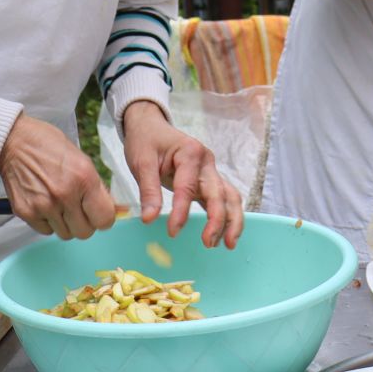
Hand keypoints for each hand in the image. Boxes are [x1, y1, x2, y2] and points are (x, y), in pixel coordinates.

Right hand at [0, 112, 116, 239]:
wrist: (14, 142)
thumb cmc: (48, 146)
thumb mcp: (82, 160)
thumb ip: (96, 187)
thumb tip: (114, 209)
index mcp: (84, 178)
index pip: (104, 219)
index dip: (103, 218)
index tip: (98, 213)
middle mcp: (65, 194)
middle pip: (84, 232)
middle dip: (84, 222)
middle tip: (78, 209)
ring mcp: (44, 205)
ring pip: (65, 234)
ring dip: (65, 223)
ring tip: (58, 203)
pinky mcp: (27, 212)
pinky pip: (45, 230)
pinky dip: (47, 222)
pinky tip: (44, 203)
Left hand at [120, 101, 243, 249]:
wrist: (150, 126)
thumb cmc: (146, 141)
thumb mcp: (141, 161)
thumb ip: (148, 190)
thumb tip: (150, 219)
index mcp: (190, 152)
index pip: (188, 187)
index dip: (181, 211)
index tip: (172, 232)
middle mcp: (207, 162)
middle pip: (220, 192)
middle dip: (218, 220)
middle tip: (208, 243)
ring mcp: (210, 171)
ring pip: (229, 197)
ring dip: (231, 221)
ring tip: (227, 245)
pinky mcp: (208, 180)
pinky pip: (224, 199)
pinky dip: (228, 217)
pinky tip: (225, 235)